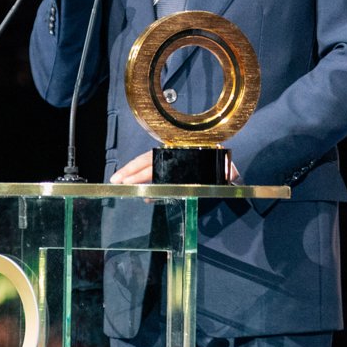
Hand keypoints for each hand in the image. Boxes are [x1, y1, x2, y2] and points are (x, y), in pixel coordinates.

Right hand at [110, 150, 240, 185]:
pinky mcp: (173, 169)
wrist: (227, 163)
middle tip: (115, 181)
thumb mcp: (227, 168)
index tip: (130, 180)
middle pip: (148, 161)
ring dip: (133, 173)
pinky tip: (142, 193)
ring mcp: (173, 160)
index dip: (144, 171)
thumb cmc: (224, 165)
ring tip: (119, 183)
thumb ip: (228, 170)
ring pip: (149, 165)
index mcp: (186, 153)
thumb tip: (230, 172)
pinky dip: (146, 180)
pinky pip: (155, 171)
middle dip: (131, 171)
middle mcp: (176, 154)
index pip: (159, 161)